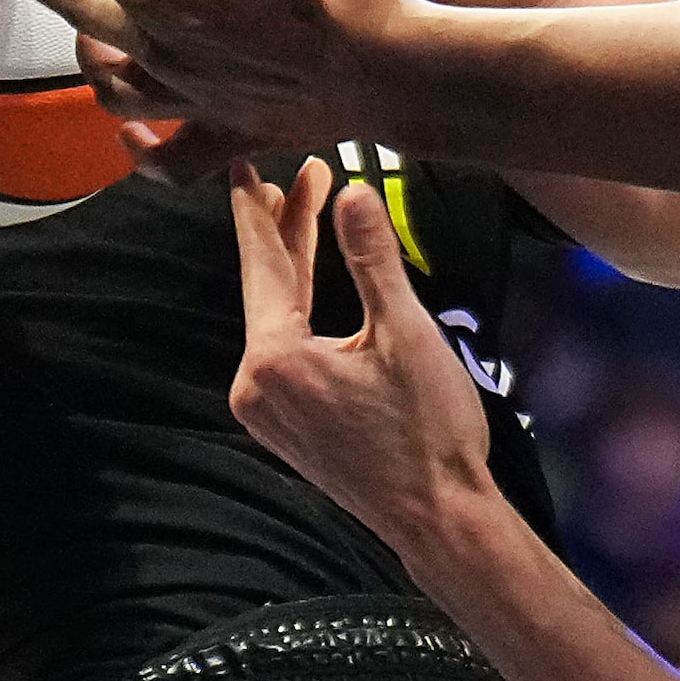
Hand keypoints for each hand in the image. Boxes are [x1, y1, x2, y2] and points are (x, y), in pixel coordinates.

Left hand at [0, 0, 407, 149]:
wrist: (391, 69)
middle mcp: (154, 49)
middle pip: (67, 6)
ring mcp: (187, 100)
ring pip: (107, 85)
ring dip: (85, 52)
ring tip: (81, 29)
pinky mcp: (227, 133)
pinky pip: (165, 154)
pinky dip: (143, 146)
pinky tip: (138, 137)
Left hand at [227, 160, 495, 537]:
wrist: (437, 517)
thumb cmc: (428, 430)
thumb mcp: (405, 333)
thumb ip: (373, 259)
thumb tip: (354, 192)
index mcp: (275, 360)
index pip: (261, 264)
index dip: (255, 209)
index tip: (243, 163)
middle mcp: (255, 386)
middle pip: (268, 287)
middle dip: (286, 227)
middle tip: (299, 172)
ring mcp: (268, 409)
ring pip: (277, 317)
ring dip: (295, 265)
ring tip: (306, 212)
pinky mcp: (287, 424)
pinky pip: (284, 348)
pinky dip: (300, 307)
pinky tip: (315, 283)